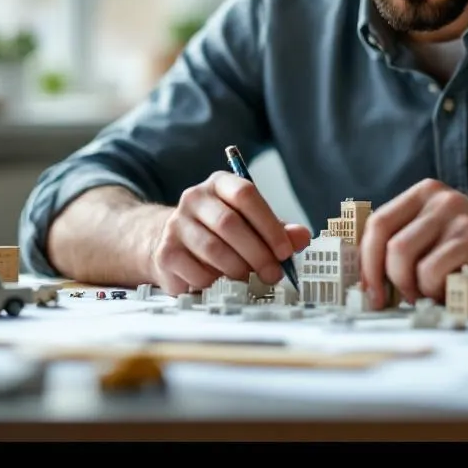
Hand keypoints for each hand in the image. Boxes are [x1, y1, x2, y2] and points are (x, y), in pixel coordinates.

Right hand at [148, 171, 311, 295]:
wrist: (169, 242)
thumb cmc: (220, 233)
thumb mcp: (253, 226)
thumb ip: (279, 231)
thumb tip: (301, 237)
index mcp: (220, 184)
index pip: (245, 194)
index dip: (269, 225)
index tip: (285, 251)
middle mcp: (194, 198)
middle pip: (229, 223)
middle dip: (257, 253)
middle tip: (273, 274)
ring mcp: (176, 224)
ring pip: (213, 250)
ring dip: (238, 270)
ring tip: (250, 279)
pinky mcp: (165, 252)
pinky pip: (197, 272)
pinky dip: (216, 283)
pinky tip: (221, 282)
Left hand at [360, 179, 467, 309]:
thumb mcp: (438, 236)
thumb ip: (408, 244)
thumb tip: (367, 276)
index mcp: (423, 194)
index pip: (377, 223)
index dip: (365, 259)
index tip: (367, 288)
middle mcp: (438, 198)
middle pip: (385, 238)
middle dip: (379, 275)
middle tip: (387, 300)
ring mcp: (456, 215)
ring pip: (403, 254)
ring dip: (409, 285)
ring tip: (426, 294)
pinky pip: (431, 269)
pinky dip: (433, 288)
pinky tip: (448, 290)